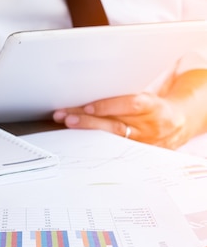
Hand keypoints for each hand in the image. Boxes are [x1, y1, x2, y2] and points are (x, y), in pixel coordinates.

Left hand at [52, 93, 189, 148]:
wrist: (179, 121)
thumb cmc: (155, 106)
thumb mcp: (145, 96)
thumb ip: (122, 97)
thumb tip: (88, 92)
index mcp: (154, 107)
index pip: (131, 105)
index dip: (108, 106)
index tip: (87, 106)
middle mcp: (149, 127)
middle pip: (115, 125)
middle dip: (88, 121)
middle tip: (66, 117)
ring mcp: (144, 143)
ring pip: (112, 139)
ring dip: (87, 132)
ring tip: (68, 125)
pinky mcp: (139, 154)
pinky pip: (115, 150)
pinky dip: (95, 145)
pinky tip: (80, 140)